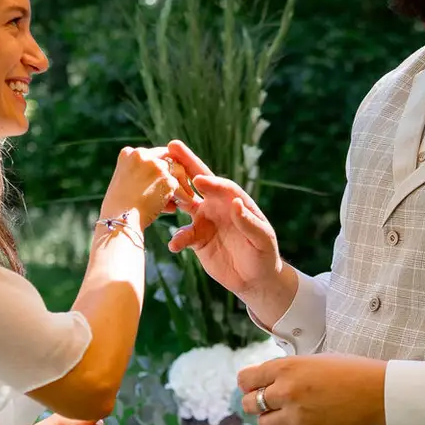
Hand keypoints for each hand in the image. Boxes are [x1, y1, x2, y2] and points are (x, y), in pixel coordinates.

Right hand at [100, 146, 185, 222]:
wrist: (120, 220)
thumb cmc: (118, 209)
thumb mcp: (122, 183)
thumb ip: (136, 175)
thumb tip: (155, 181)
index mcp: (128, 154)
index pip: (152, 154)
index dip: (160, 166)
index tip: (164, 176)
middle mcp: (142, 155)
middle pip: (166, 158)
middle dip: (173, 171)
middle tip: (181, 183)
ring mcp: (155, 166)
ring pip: (177, 170)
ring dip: (181, 183)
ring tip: (184, 196)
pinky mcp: (167, 179)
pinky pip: (181, 187)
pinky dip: (183, 196)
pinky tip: (183, 204)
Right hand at [163, 141, 287, 302]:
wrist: (255, 279)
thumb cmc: (265, 255)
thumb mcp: (262, 239)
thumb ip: (249, 222)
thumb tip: (236, 204)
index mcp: (236, 202)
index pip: (222, 187)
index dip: (211, 182)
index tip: (198, 179)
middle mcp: (218, 206)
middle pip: (199, 182)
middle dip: (186, 163)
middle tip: (171, 146)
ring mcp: (205, 221)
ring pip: (184, 204)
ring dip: (172, 198)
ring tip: (160, 196)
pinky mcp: (197, 239)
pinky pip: (183, 235)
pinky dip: (177, 239)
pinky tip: (174, 245)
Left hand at [238, 354, 386, 424]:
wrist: (377, 392)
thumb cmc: (350, 371)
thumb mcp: (314, 359)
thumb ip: (287, 369)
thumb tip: (266, 380)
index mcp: (286, 367)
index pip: (246, 379)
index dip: (248, 383)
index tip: (254, 386)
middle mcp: (286, 390)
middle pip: (249, 403)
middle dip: (255, 403)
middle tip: (269, 403)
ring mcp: (296, 414)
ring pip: (263, 423)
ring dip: (271, 419)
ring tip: (287, 414)